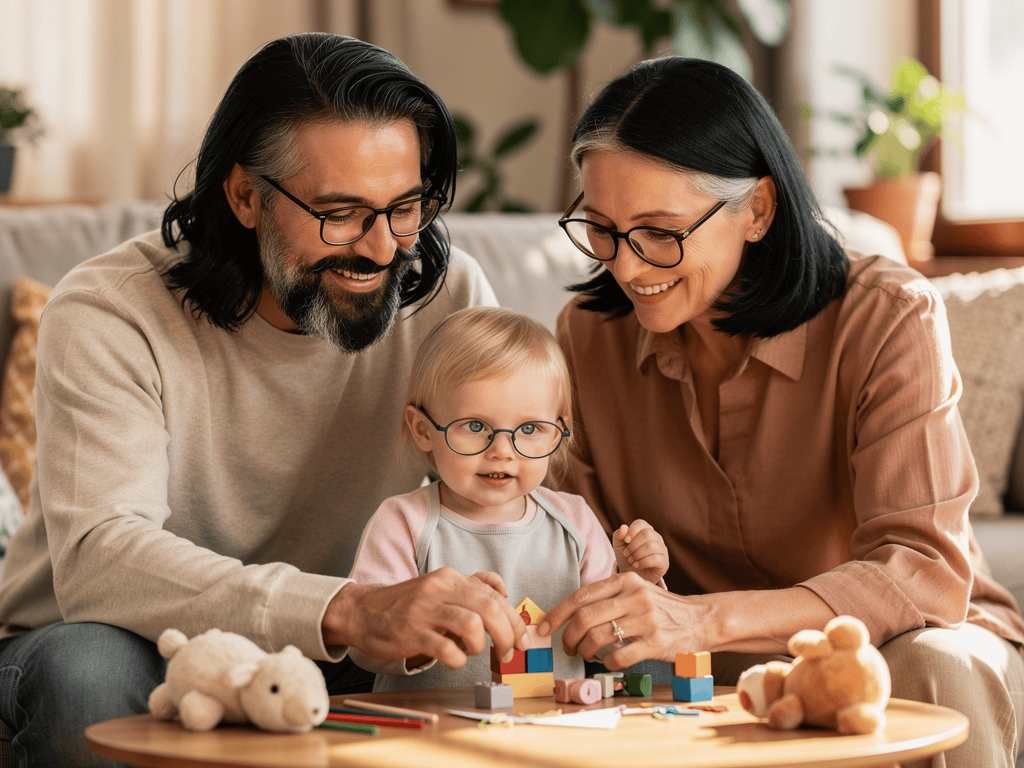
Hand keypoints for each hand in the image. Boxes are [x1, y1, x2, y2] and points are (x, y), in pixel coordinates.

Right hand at [325, 567, 527, 669]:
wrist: (362, 611)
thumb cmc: (406, 604)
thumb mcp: (439, 587)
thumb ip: (470, 587)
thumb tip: (504, 591)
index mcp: (450, 578)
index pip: (494, 595)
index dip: (514, 619)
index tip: (522, 639)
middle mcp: (439, 589)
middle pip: (489, 608)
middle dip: (507, 634)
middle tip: (508, 652)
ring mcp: (424, 610)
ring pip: (472, 625)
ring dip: (482, 645)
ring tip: (475, 652)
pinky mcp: (411, 633)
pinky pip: (446, 648)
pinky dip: (458, 659)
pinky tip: (453, 659)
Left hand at [537, 572, 712, 669]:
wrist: (700, 619)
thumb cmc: (659, 607)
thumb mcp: (635, 590)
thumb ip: (607, 596)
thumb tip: (568, 613)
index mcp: (625, 580)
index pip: (580, 596)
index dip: (557, 613)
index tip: (543, 627)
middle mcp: (634, 596)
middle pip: (585, 618)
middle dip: (567, 636)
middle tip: (566, 646)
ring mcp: (646, 620)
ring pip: (598, 638)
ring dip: (583, 650)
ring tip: (584, 654)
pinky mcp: (656, 643)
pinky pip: (618, 656)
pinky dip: (606, 662)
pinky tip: (607, 661)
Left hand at [613, 520, 668, 583]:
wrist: (632, 576)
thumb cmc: (626, 558)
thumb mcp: (618, 546)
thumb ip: (618, 535)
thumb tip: (624, 527)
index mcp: (645, 530)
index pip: (640, 523)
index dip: (632, 531)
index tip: (625, 541)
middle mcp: (656, 538)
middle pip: (647, 534)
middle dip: (633, 545)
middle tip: (626, 554)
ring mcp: (662, 550)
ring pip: (651, 546)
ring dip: (637, 554)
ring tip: (631, 560)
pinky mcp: (664, 562)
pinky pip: (655, 559)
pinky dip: (642, 562)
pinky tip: (637, 565)